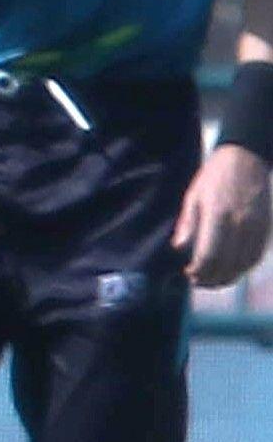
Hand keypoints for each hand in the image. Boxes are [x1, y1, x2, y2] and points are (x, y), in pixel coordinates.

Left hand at [172, 143, 271, 288]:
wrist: (246, 159)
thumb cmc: (214, 177)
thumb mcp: (193, 196)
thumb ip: (188, 224)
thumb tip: (178, 248)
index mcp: (218, 215)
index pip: (209, 255)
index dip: (198, 271)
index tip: (188, 273)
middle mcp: (240, 224)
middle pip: (227, 264)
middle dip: (211, 279)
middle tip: (198, 282)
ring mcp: (256, 227)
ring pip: (244, 264)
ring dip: (228, 278)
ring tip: (213, 281)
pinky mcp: (265, 228)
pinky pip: (256, 256)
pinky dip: (244, 268)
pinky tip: (231, 271)